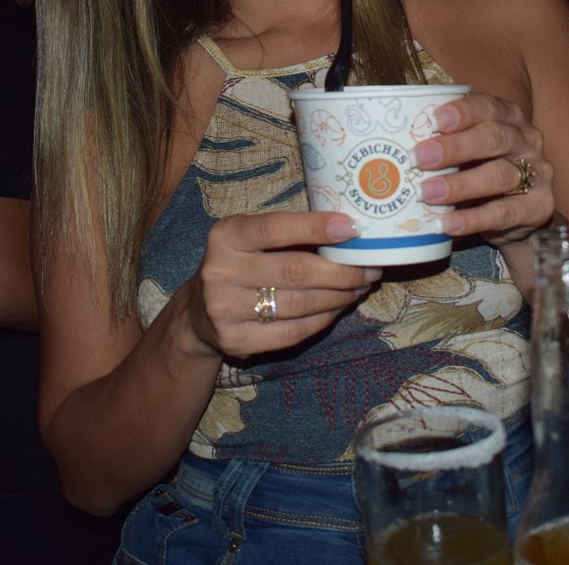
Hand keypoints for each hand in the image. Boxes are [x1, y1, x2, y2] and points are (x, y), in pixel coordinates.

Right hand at [189, 211, 377, 361]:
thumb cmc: (241, 264)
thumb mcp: (251, 239)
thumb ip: (289, 234)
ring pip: (299, 305)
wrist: (199, 313)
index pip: (275, 228)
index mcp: (226, 235)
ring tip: (358, 287)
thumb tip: (349, 232)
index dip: (316, 228)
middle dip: (341, 271)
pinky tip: (337, 308)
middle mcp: (220, 271)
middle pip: (295, 271)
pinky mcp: (236, 340)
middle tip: (369, 269)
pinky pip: (293, 332)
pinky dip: (323, 320)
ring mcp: (225, 309)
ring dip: (338, 297)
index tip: (352, 228)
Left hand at [413, 91, 554, 248]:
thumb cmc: (482, 170)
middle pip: (493, 138)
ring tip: (424, 193)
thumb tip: (390, 142)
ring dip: (458, 185)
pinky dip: (472, 219)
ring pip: (500, 175)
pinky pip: (504, 213)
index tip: (431, 121)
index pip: (487, 106)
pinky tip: (445, 223)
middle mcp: (526, 140)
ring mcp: (538, 173)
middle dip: (453, 147)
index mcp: (507, 116)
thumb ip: (443, 141)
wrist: (520, 213)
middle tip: (418, 158)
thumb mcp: (467, 150)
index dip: (460, 112)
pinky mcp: (539, 207)